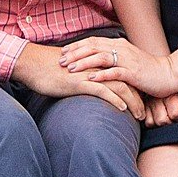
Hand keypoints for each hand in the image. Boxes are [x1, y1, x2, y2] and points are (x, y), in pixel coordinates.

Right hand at [11, 41, 134, 109]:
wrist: (32, 64)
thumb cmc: (48, 68)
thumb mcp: (70, 71)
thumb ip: (83, 76)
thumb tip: (90, 86)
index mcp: (95, 62)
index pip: (121, 73)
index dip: (133, 86)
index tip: (141, 100)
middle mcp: (95, 65)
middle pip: (125, 79)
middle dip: (138, 96)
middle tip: (145, 111)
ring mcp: (88, 73)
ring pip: (118, 86)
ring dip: (131, 101)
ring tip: (139, 115)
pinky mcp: (79, 82)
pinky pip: (102, 91)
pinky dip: (115, 100)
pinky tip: (123, 109)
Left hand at [59, 33, 177, 99]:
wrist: (170, 74)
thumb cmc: (148, 70)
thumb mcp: (128, 60)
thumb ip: (114, 58)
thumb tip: (96, 62)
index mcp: (119, 44)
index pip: (93, 41)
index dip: (77, 46)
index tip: (63, 52)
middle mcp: (122, 49)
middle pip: (93, 46)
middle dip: (75, 53)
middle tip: (60, 60)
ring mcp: (128, 60)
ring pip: (101, 57)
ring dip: (84, 62)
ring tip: (70, 68)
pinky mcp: (134, 73)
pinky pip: (115, 72)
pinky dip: (101, 74)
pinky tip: (90, 79)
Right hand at [144, 86, 177, 126]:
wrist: (171, 79)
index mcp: (170, 94)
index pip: (174, 114)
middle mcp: (156, 97)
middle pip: (162, 120)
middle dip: (171, 122)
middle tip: (176, 117)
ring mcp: (148, 102)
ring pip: (152, 122)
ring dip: (162, 123)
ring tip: (168, 116)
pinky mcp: (143, 106)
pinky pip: (147, 122)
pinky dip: (153, 122)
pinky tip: (160, 117)